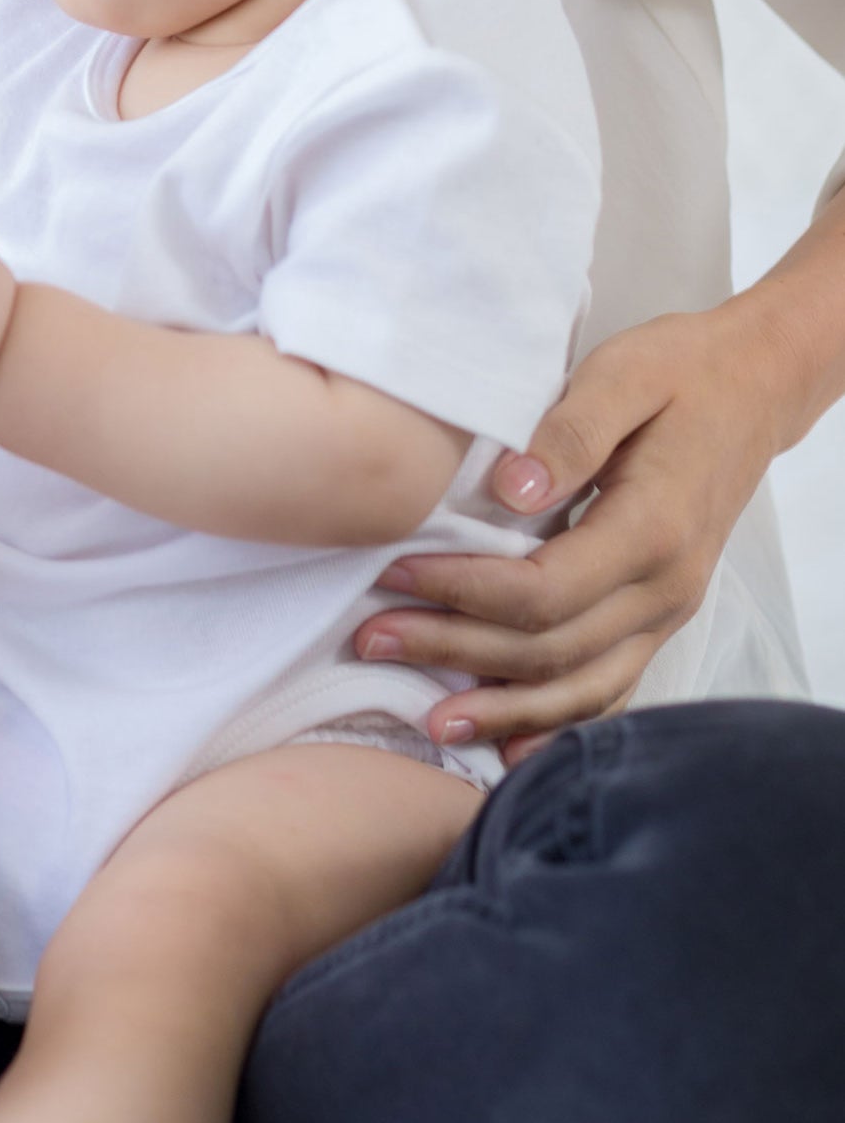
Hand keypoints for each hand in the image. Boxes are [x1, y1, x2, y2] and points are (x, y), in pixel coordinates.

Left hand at [352, 304, 788, 763]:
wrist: (754, 385)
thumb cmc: (680, 371)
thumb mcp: (623, 375)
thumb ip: (569, 431)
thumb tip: (513, 488)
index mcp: (651, 529)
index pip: (543, 590)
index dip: (462, 592)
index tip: (393, 575)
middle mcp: (665, 587)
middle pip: (549, 648)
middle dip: (454, 651)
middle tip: (369, 642)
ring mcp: (667, 610)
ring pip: (582, 687)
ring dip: (502, 709)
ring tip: (428, 720)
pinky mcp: (658, 616)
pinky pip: (611, 688)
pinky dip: (559, 723)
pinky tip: (511, 751)